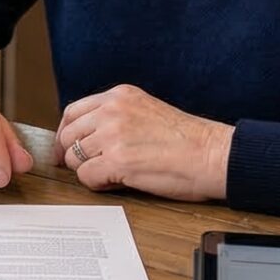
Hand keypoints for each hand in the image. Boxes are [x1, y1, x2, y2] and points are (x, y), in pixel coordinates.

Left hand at [54, 85, 230, 200]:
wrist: (213, 155)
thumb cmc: (187, 140)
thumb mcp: (146, 112)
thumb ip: (116, 117)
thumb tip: (86, 138)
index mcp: (120, 95)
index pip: (73, 112)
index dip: (66, 134)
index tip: (66, 149)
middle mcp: (113, 110)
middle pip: (69, 135)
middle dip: (74, 155)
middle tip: (90, 168)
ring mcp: (113, 134)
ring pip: (75, 158)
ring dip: (90, 170)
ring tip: (115, 174)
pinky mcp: (118, 160)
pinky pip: (86, 176)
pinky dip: (98, 184)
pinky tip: (118, 181)